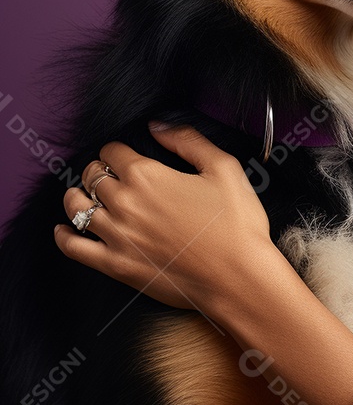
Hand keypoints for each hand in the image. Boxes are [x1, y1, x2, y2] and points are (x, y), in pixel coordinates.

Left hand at [56, 123, 275, 310]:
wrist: (237, 277)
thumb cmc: (236, 224)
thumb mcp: (223, 168)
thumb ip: (188, 140)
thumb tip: (157, 126)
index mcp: (148, 176)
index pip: (112, 151)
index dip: (117, 150)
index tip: (123, 155)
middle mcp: (125, 203)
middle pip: (92, 175)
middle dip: (99, 169)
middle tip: (110, 174)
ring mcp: (116, 236)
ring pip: (76, 206)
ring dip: (78, 195)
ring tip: (87, 195)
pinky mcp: (115, 265)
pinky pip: (73, 247)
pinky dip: (64, 235)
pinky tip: (65, 230)